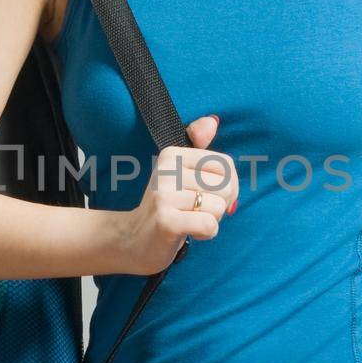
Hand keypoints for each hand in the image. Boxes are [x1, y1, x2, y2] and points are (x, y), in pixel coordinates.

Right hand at [119, 114, 238, 274]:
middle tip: (197, 211)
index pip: (226, 165)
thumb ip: (198, 146)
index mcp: (171, 154)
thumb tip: (212, 121)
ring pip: (218, 207)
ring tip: (189, 220)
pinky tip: (189, 233)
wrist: (133, 240)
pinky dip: (206, 234)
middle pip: (226, 186)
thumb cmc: (167, 207)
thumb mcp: (181, 173)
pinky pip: (209, 225)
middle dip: (220, 205)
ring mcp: (164, 195)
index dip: (228, 186)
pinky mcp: (166, 221)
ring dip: (211, 220)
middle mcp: (166, 170)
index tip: (208, 195)